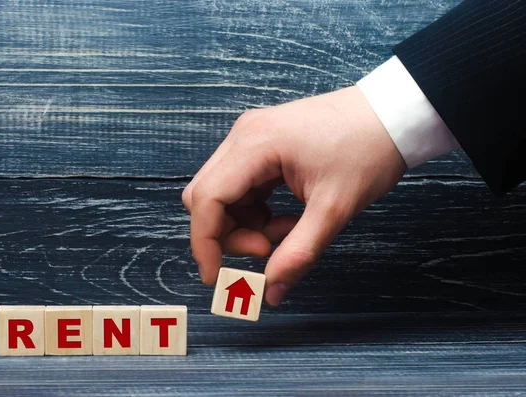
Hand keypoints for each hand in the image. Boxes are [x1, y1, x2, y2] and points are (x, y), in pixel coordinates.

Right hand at [182, 86, 405, 305]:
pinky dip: (257, 212)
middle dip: (228, 234)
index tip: (215, 278)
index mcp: (255, 145)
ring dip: (246, 225)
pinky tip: (289, 218)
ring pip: (223, 195)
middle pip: (207, 197)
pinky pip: (242, 188)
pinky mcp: (262, 145)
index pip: (206, 199)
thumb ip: (298, 253)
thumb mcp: (334, 209)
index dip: (204, 244)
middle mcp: (244, 137)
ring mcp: (251, 138)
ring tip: (289, 231)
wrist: (392, 115)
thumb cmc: (368, 150)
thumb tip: (270, 292)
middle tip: (267, 251)